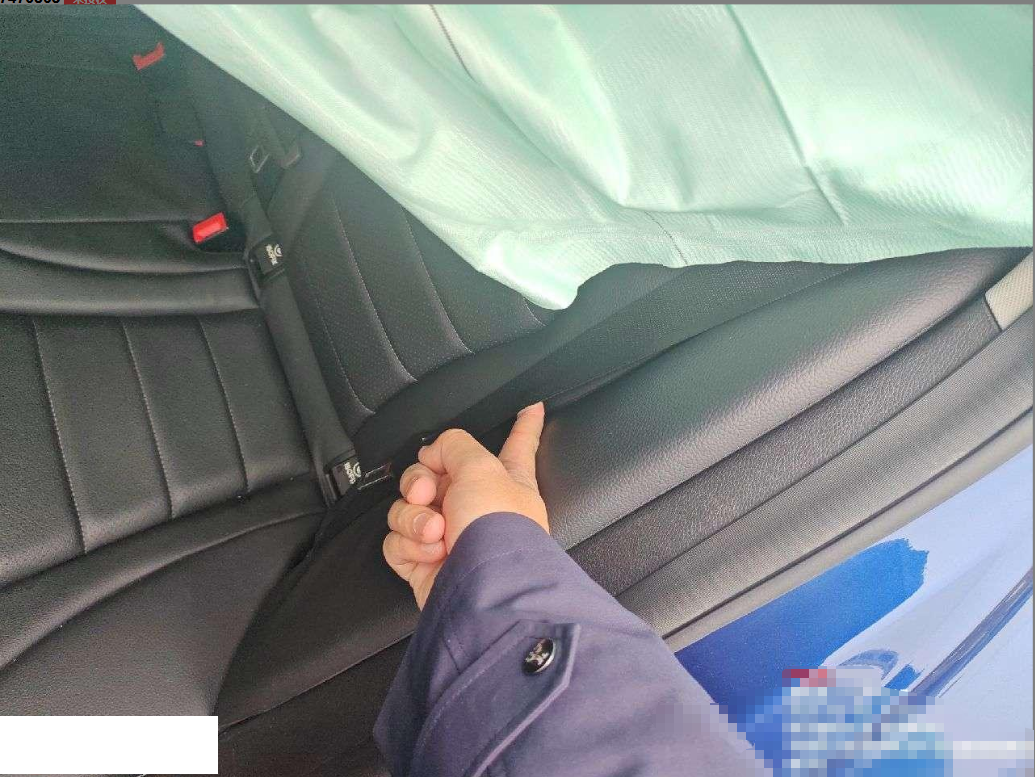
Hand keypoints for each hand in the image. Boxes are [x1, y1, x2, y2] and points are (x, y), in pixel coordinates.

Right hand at [383, 402, 548, 608]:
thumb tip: (431, 456)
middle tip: (429, 493)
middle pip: (433, 474)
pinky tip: (429, 553)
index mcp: (506, 480)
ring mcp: (450, 537)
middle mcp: (479, 507)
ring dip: (415, 517)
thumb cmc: (497, 531)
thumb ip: (454, 445)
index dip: (524, 423)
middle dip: (420, 481)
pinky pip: (398, 541)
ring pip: (409, 508)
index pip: (518, 442)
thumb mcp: (480, 466)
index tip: (533, 404)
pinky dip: (408, 544)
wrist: (481, 590)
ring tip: (436, 532)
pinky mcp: (425, 564)